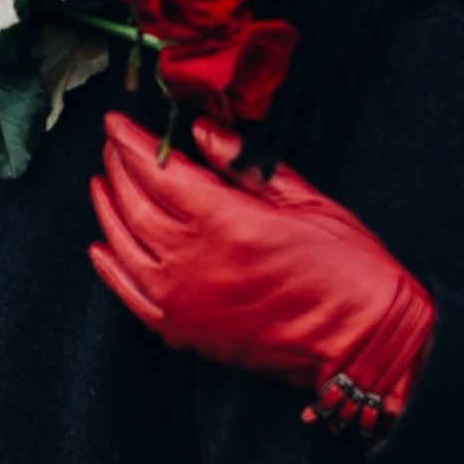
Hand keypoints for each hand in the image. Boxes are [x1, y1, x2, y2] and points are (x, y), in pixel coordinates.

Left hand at [87, 113, 435, 435]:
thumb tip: (200, 131)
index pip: (160, 170)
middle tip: (113, 146)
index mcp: (226, 219)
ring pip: (124, 245)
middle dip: (118, 168)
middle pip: (135, 203)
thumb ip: (244, 164)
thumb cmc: (346, 265)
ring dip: (109, 210)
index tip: (116, 123)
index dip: (132, 142)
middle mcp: (194, 259)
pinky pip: (129, 295)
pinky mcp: (184, 332)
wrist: (362, 340)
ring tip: (103, 184)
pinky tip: (101, 246)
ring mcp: (183, 299)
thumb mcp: (304, 198)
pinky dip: (109, 268)